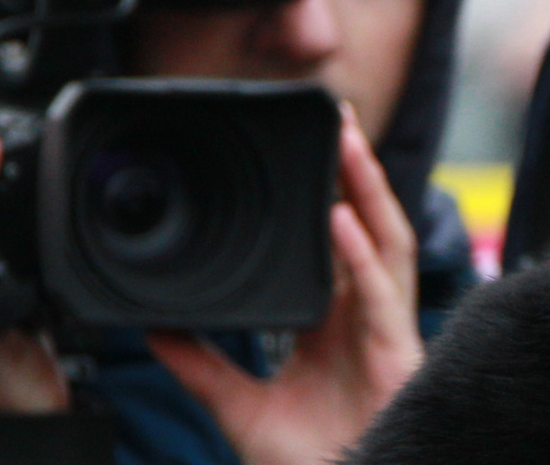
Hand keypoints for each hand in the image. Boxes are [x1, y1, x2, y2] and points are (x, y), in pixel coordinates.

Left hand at [149, 103, 422, 464]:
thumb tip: (154, 332)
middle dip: (358, 171)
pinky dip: (359, 254)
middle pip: (370, 226)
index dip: (332, 195)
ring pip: (386, 242)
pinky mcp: (395, 351)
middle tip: (339, 118)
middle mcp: (366, 316)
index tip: (310, 153)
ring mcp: (384, 329)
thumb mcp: (238, 407)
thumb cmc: (307, 462)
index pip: (338, 243)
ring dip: (368, 191)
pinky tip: (340, 220)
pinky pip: (377, 292)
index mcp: (337, 323)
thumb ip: (201, 367)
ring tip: (346, 144)